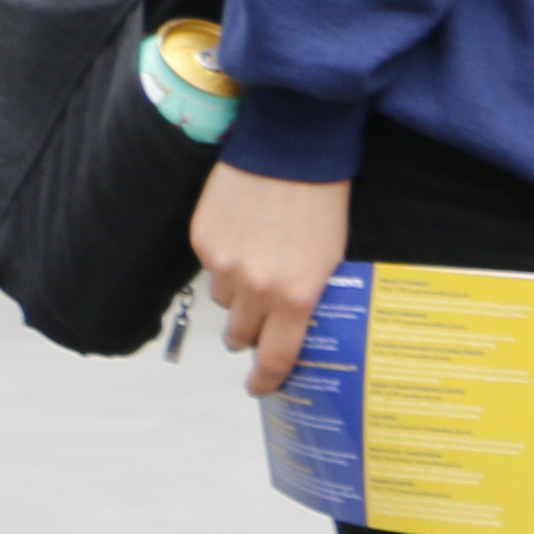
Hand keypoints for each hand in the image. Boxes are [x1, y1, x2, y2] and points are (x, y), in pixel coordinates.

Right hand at [189, 162, 352, 394]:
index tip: (260, 387)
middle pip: (240, 335)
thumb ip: (306, 296)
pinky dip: (223, 261)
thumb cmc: (324, 201)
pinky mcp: (202, 239)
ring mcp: (224, 263)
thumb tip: (290, 325)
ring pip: (223, 301)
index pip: (275, 357)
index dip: (266, 379)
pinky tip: (244, 235)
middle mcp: (256, 286)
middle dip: (249, 333)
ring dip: (238, 293)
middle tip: (260, 321)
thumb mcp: (330, 257)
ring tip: (258, 260)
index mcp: (296, 296)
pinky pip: (209, 268)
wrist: (293, 146)